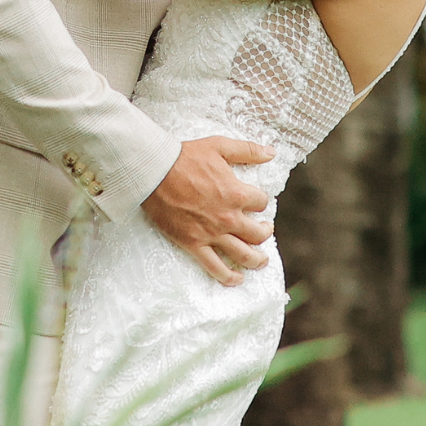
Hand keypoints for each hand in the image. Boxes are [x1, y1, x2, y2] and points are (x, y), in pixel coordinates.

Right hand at [142, 136, 273, 285]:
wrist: (154, 172)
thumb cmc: (185, 157)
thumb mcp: (219, 146)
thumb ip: (248, 150)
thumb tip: (271, 152)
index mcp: (237, 194)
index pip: (261, 203)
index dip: (260, 201)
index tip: (255, 202)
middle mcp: (229, 217)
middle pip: (258, 233)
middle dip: (265, 232)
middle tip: (264, 230)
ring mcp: (212, 233)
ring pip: (243, 254)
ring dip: (256, 260)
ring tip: (260, 261)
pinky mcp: (193, 244)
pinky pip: (215, 267)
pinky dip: (228, 277)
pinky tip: (237, 279)